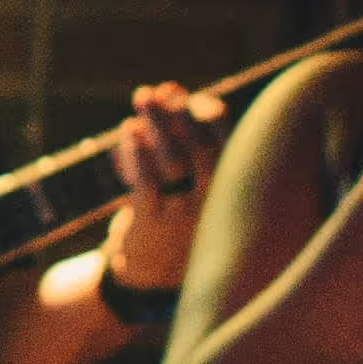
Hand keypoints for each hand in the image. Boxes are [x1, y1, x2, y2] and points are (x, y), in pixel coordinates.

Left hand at [100, 80, 228, 291]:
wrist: (150, 275)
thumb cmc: (173, 218)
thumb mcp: (188, 183)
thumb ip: (181, 137)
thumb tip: (168, 88)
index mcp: (233, 195)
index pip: (232, 149)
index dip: (212, 117)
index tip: (193, 97)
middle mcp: (216, 205)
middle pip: (200, 148)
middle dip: (178, 114)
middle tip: (160, 90)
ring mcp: (186, 216)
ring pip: (171, 160)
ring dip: (154, 124)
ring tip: (143, 97)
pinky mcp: (154, 226)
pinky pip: (146, 182)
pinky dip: (136, 153)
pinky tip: (128, 133)